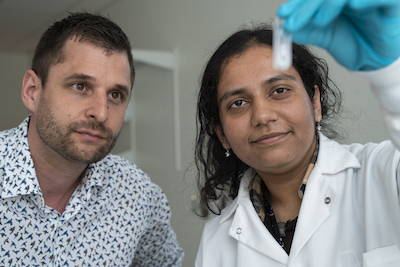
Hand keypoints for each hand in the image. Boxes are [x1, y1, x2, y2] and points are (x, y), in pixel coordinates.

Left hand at [278, 0, 399, 69]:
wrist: (374, 60)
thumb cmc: (352, 44)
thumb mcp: (325, 36)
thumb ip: (307, 30)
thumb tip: (286, 27)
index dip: (298, 4)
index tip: (282, 14)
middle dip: (307, 6)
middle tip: (293, 21)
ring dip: (330, 3)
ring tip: (319, 20)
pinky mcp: (391, 5)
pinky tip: (353, 6)